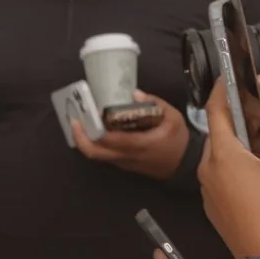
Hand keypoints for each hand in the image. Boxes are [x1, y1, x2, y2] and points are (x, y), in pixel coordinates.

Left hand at [73, 92, 190, 180]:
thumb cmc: (179, 140)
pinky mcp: (124, 164)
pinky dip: (96, 144)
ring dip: (86, 141)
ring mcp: (124, 163)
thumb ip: (155, 104)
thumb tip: (134, 93)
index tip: (82, 116)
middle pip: (94, 153)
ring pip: (97, 155)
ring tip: (82, 122)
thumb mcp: (173, 117)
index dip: (91, 130)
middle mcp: (126, 156)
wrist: (185, 165)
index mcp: (138, 145)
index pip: (108, 140)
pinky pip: (105, 155)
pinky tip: (97, 130)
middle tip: (74, 121)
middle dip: (80, 138)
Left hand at [199, 78, 259, 258]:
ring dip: (236, 148)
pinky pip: (220, 176)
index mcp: (222, 152)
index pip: (215, 111)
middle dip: (235, 123)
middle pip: (218, 135)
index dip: (220, 90)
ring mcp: (207, 187)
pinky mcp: (211, 203)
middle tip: (254, 116)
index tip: (225, 77)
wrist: (259, 250)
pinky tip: (254, 177)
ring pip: (220, 157)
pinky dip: (234, 168)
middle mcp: (208, 167)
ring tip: (259, 148)